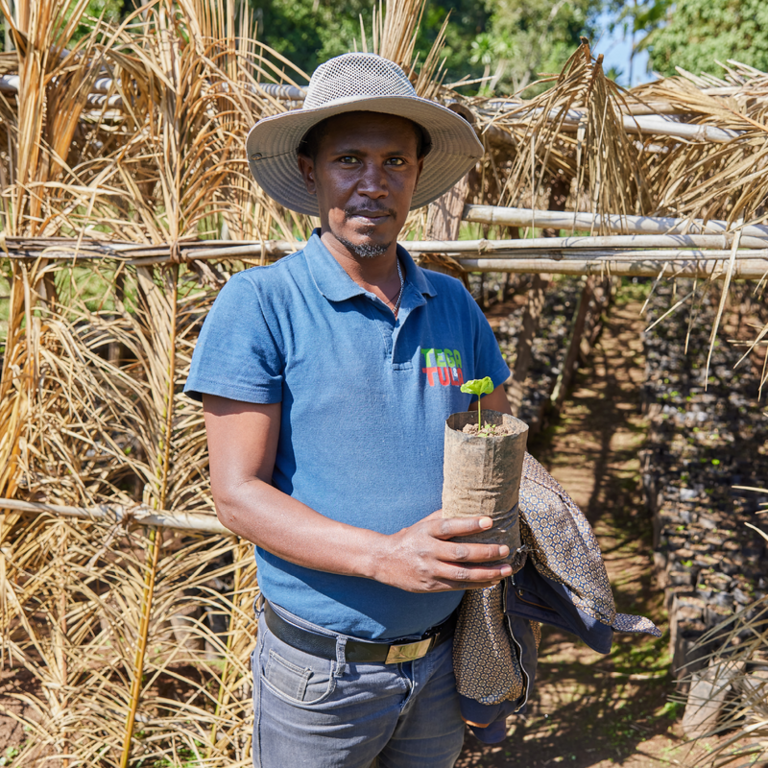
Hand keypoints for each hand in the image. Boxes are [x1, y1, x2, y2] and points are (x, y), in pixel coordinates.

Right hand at [370, 510, 511, 592]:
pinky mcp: (431, 585)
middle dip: (486, 553)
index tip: (489, 521)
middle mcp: (428, 551)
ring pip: (462, 574)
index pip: (450, 526)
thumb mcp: (422, 524)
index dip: (470, 524)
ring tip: (506, 569)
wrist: (383, 560)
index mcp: (426, 531)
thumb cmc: (409, 538)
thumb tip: (467, 504)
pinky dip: (477, 584)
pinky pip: (458, 586)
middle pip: (460, 553)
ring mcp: (429, 570)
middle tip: (505, 549)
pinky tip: (492, 580)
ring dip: (487, 572)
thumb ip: (443, 516)